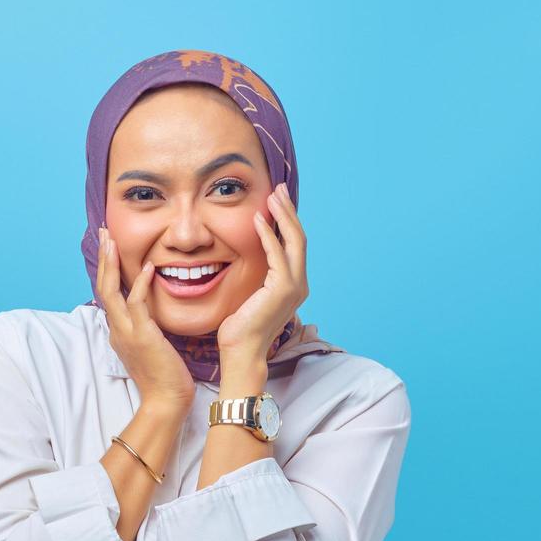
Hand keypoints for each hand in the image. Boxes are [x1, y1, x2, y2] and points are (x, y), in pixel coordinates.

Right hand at [96, 226, 195, 411]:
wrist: (165, 402)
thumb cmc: (164, 378)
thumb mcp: (152, 347)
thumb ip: (147, 328)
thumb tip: (152, 315)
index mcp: (119, 331)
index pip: (108, 294)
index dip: (107, 269)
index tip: (109, 247)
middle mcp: (117, 329)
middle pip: (103, 286)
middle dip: (103, 258)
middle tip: (103, 233)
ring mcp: (126, 332)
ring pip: (111, 291)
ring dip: (111, 263)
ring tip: (111, 239)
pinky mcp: (142, 335)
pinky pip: (137, 304)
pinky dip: (141, 283)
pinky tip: (148, 266)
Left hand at [215, 182, 308, 362]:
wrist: (242, 350)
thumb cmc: (240, 327)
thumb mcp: (251, 293)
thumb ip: (257, 275)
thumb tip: (249, 256)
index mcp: (294, 285)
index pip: (294, 245)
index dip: (288, 220)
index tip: (277, 201)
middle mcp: (300, 284)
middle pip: (299, 238)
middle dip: (289, 211)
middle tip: (278, 190)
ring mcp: (294, 287)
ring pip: (294, 241)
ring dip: (283, 216)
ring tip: (272, 197)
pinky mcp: (283, 289)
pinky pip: (277, 254)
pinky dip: (268, 234)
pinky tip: (259, 219)